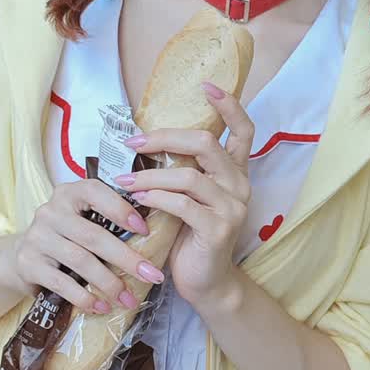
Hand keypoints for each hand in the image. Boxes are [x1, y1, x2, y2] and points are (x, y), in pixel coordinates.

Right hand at [8, 177, 165, 317]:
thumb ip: (107, 220)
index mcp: (69, 193)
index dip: (122, 209)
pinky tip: (101, 307)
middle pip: (94, 235)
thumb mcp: (82, 221)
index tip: (145, 230)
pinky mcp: (28, 263)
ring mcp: (37, 237)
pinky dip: (85, 298)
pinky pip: (62, 283)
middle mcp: (50, 211)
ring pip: (81, 261)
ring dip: (109, 283)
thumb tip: (156, 235)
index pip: (96, 192)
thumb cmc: (65, 238)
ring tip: (128, 299)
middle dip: (126, 258)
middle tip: (152, 276)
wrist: (21, 259)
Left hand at [114, 83, 253, 310]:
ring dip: (151, 174)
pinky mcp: (219, 230)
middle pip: (207, 144)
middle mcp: (240, 185)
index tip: (207, 86)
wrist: (205, 283)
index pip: (244, 130)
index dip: (229, 105)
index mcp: (235, 173)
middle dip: (166, 137)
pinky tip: (138, 199)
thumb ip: (180, 171)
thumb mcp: (186, 198)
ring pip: (189, 176)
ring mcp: (233, 208)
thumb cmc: (189, 237)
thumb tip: (142, 142)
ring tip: (125, 179)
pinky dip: (156, 198)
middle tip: (134, 141)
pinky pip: (183, 205)